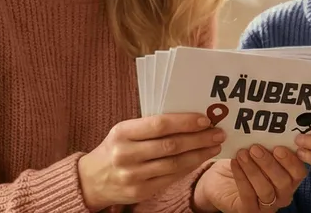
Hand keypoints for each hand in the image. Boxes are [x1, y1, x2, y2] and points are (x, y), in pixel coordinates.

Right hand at [78, 113, 223, 210]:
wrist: (91, 180)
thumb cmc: (115, 148)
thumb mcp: (125, 131)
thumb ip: (150, 126)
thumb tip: (189, 119)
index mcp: (122, 132)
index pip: (159, 125)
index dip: (185, 122)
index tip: (205, 119)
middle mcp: (126, 154)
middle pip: (170, 145)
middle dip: (199, 138)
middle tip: (218, 133)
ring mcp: (133, 176)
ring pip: (174, 164)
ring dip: (199, 154)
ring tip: (214, 146)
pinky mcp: (140, 192)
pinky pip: (171, 178)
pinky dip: (188, 168)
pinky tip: (200, 160)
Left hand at [193, 146, 306, 211]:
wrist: (220, 180)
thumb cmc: (246, 162)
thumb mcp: (259, 151)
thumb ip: (268, 143)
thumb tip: (269, 124)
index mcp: (290, 178)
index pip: (299, 172)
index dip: (291, 161)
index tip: (278, 147)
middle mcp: (283, 194)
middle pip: (283, 182)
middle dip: (269, 164)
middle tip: (255, 148)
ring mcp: (268, 206)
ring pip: (266, 190)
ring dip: (253, 170)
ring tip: (242, 154)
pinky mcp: (250, 211)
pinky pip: (248, 195)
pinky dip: (241, 177)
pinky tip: (234, 163)